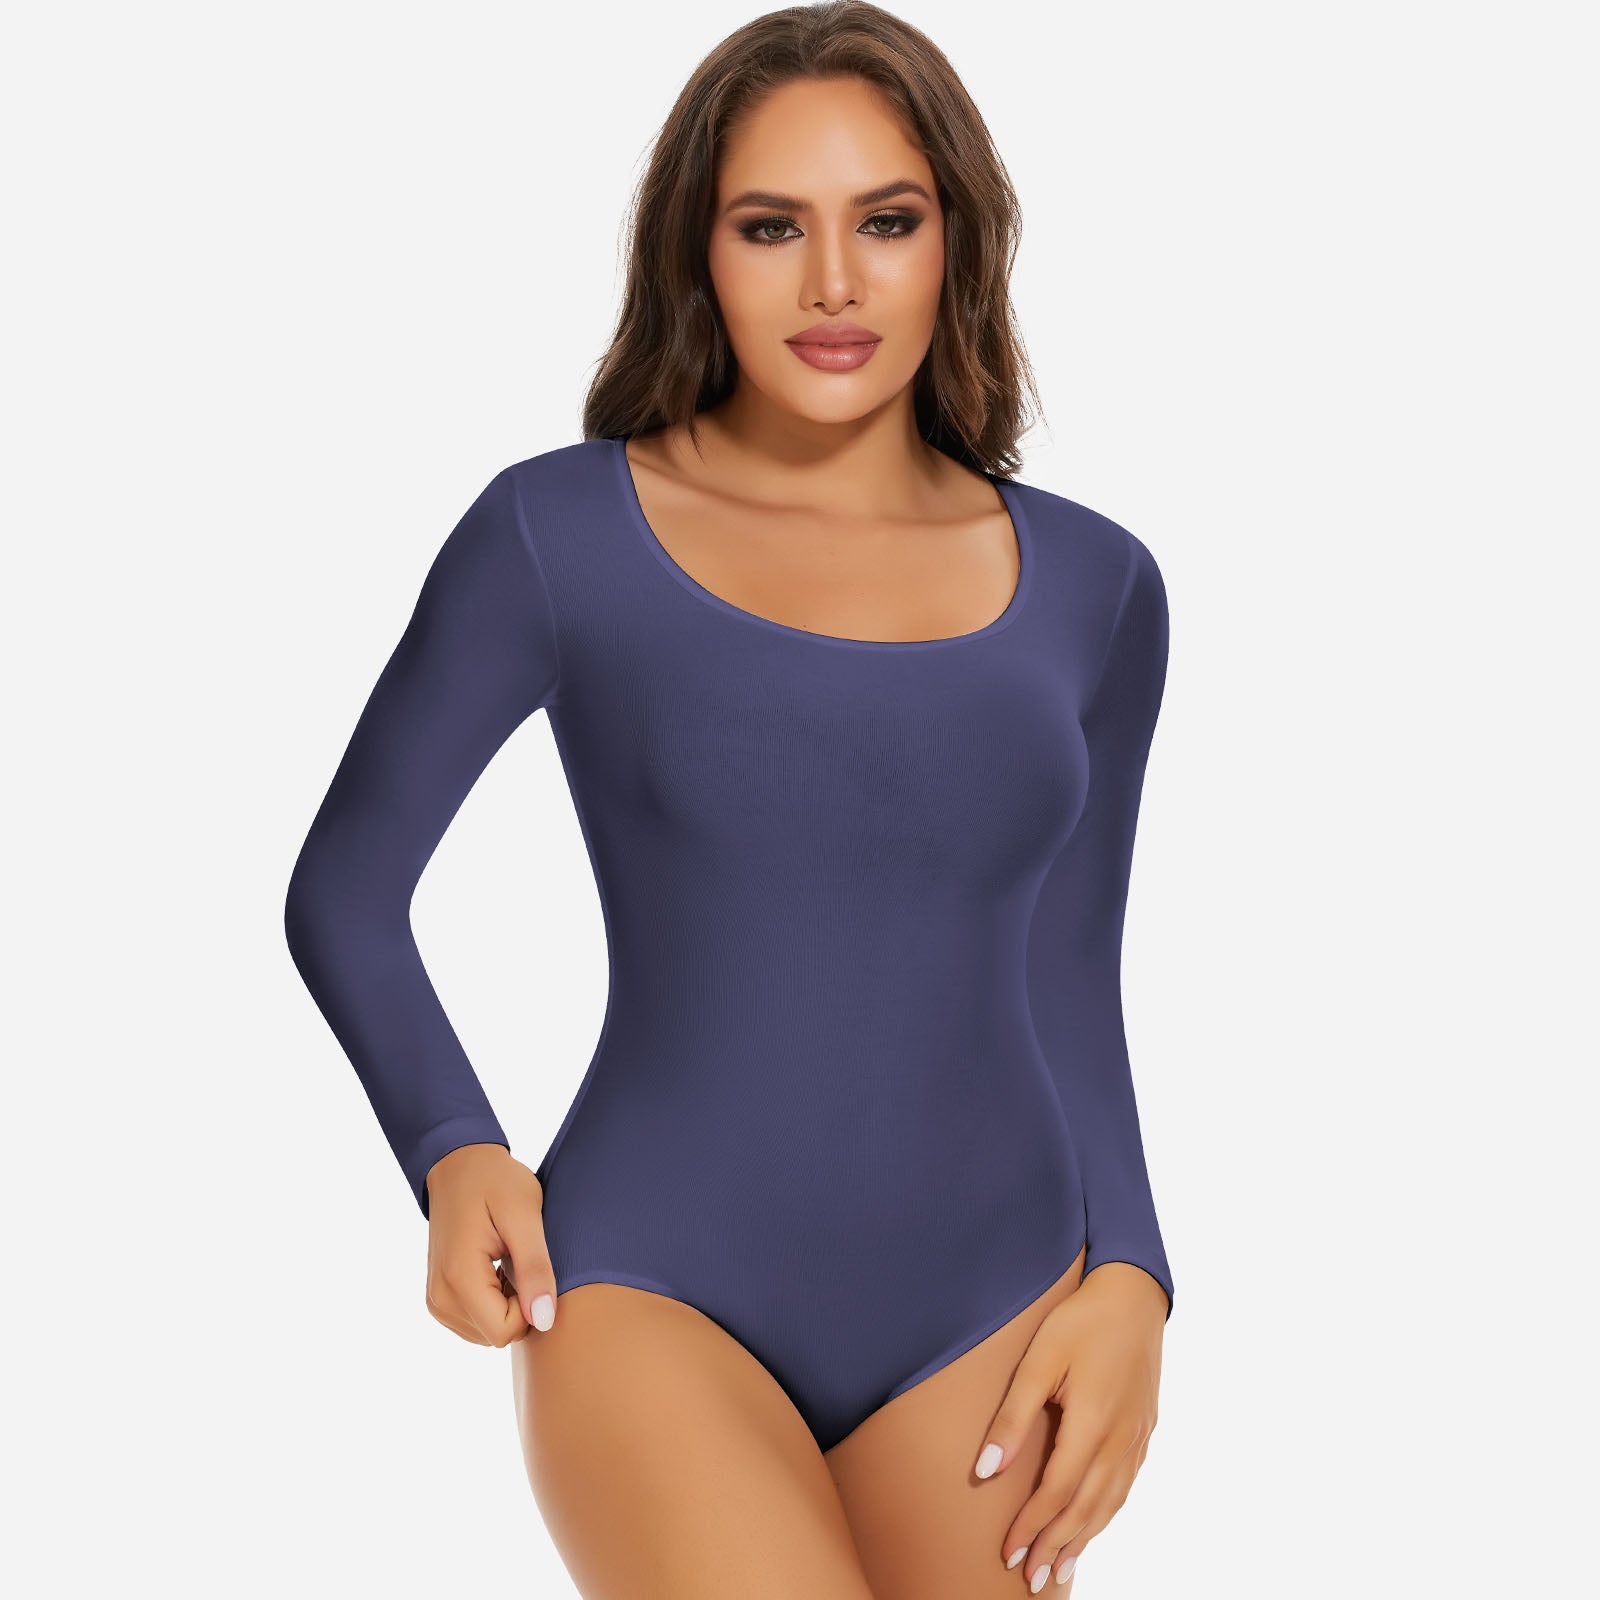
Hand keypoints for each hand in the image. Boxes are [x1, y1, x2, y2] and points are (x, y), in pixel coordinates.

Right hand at [422, 1143, 558, 1346]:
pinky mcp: (439, 1298)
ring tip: (509, 1261)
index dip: (530, 1307)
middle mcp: (440, 1298)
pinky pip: (476, 1322)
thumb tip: (545, 1320)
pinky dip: (494, 1302)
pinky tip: (498, 1269)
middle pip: (496, 1336)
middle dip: (519, 1307)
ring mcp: (436, 1300)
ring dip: (507, 1304)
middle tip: (521, 1260)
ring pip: (487, 1333)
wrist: (459, 1165)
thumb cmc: (496, 1183)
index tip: (532, 1267)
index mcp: (459, 1278)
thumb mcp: (525, 1216)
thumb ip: (535, 1268)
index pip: (504, 1332)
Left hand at [973, 1263, 1165, 1590]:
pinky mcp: (1144, 1430)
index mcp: (1093, 1424)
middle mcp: (1120, 1440)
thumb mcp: (1039, 1360)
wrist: (1134, 1295)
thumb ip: (1013, 1415)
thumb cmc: (1080, 1321)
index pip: (1057, 1492)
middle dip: (1056, 1546)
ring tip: (1060, 1567)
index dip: (1032, 1526)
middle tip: (1033, 1578)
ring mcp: (1137, 1438)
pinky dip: (1106, 1514)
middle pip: (1085, 1508)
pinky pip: (1124, 1486)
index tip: (1008, 1553)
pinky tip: (1093, 1523)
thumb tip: (987, 1469)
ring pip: (1109, 1503)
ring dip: (1083, 1539)